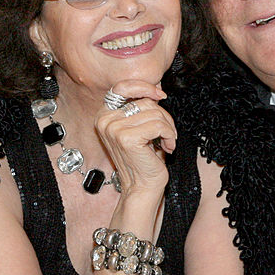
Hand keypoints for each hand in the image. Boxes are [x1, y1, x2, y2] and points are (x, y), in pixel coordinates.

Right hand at [95, 80, 175, 196]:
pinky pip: (159, 126)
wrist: (142, 187)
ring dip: (168, 128)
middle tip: (167, 133)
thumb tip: (156, 90)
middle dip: (163, 116)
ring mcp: (114, 129)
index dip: (144, 86)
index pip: (122, 87)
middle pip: (145, 101)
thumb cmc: (143, 159)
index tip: (160, 95)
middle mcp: (105, 120)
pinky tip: (167, 147)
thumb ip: (140, 108)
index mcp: (104, 115)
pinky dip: (169, 136)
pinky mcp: (127, 138)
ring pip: (155, 113)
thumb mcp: (138, 128)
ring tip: (166, 142)